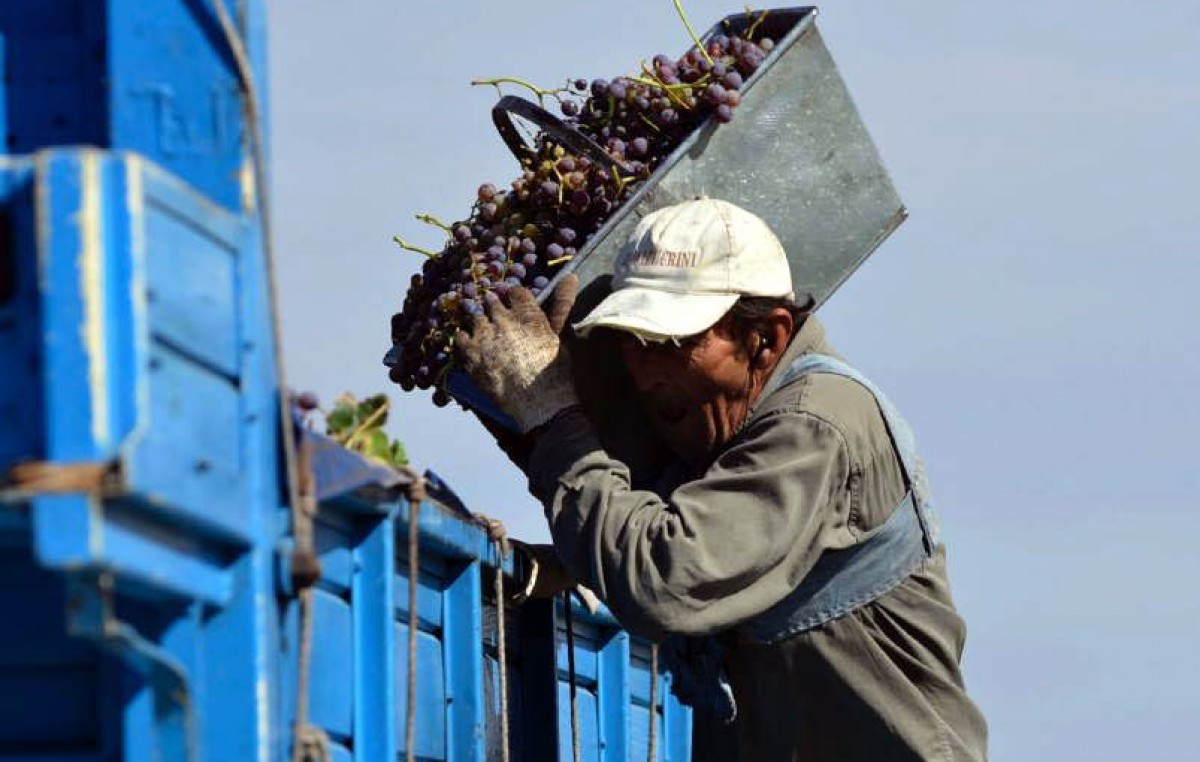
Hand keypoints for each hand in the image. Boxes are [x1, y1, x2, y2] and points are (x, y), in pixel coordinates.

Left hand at [455, 276, 580, 432]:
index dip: (515, 297)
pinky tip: (468, 341)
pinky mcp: (471, 356)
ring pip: (476, 318)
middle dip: (494, 306)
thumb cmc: (556, 372)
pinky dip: (464, 337)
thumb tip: (571, 276)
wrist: (539, 403)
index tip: (515, 303)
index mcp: (527, 314)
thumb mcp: (561, 336)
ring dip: (480, 321)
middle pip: (492, 302)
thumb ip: (562, 305)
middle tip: (498, 315)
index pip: (515, 292)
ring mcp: (484, 338)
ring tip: (486, 330)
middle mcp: (503, 321)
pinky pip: (460, 338)